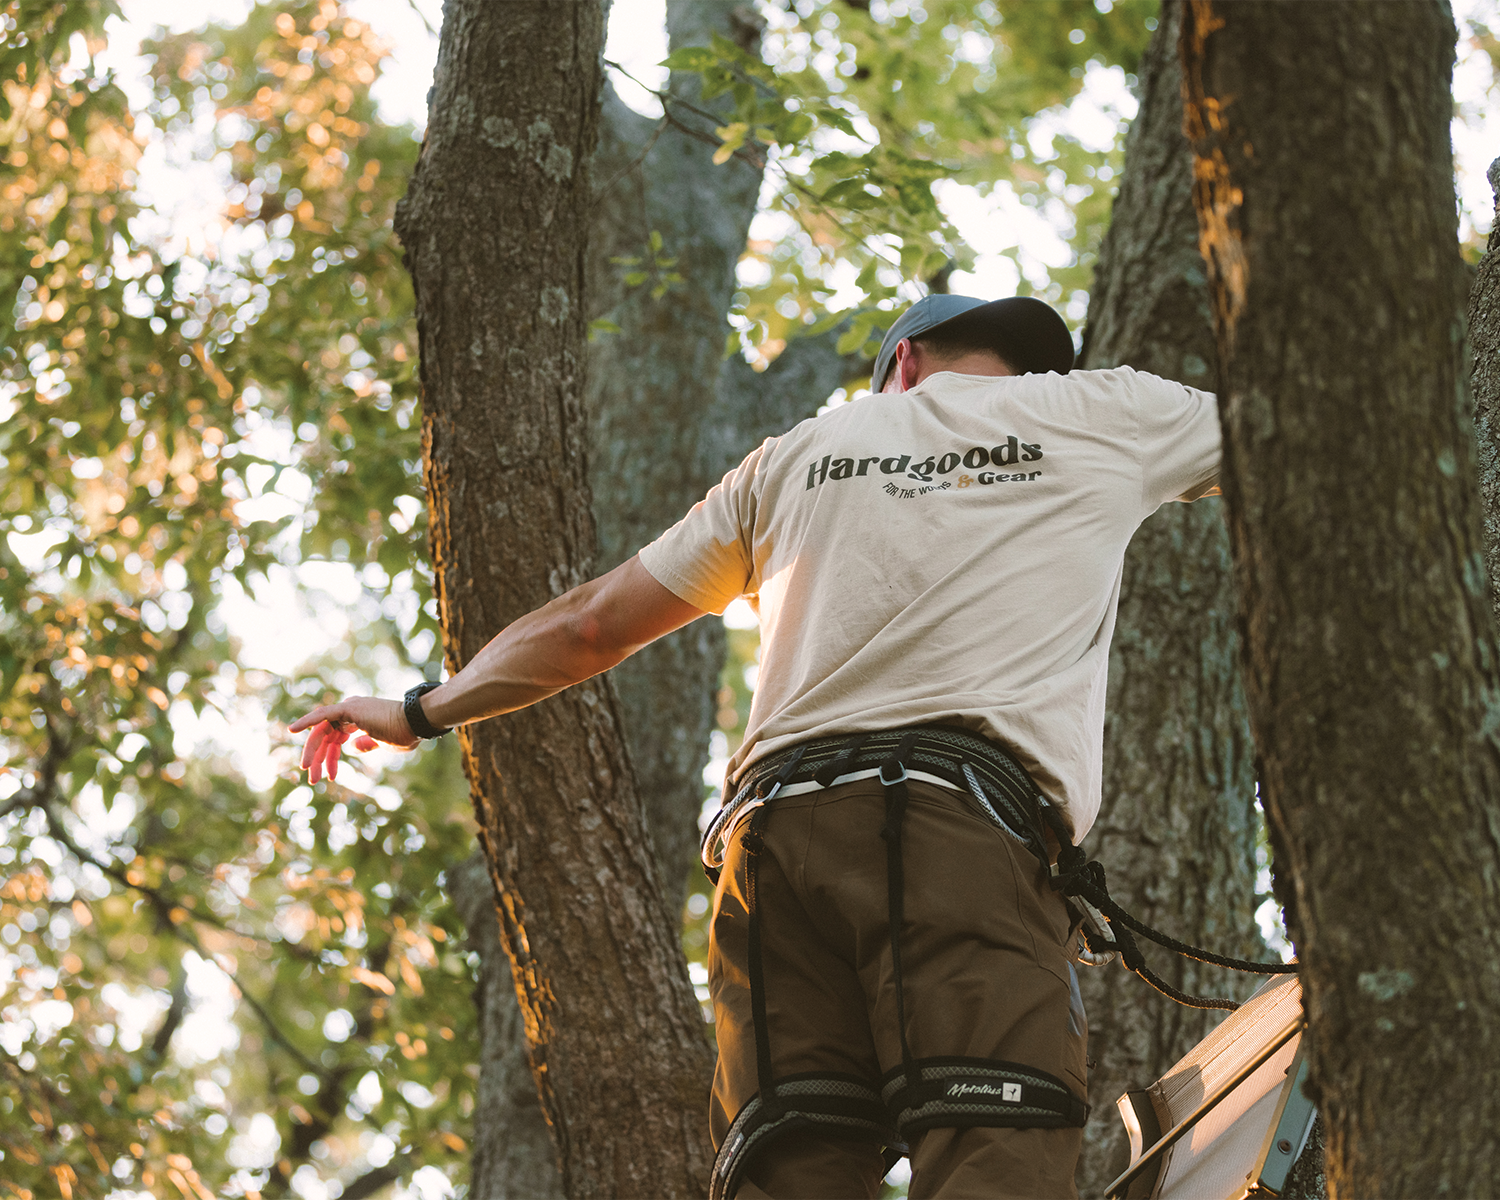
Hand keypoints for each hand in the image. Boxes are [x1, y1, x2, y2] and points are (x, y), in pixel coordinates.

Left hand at [288, 697, 418, 783]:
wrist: (415, 724)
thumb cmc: (404, 734)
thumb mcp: (383, 744)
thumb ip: (367, 744)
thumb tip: (354, 748)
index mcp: (358, 719)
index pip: (336, 738)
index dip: (330, 757)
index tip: (329, 776)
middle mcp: (351, 711)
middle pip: (326, 735)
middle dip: (318, 757)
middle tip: (312, 778)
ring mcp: (349, 708)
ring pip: (322, 730)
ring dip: (313, 751)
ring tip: (309, 771)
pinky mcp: (348, 709)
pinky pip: (322, 715)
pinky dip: (307, 721)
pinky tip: (292, 729)